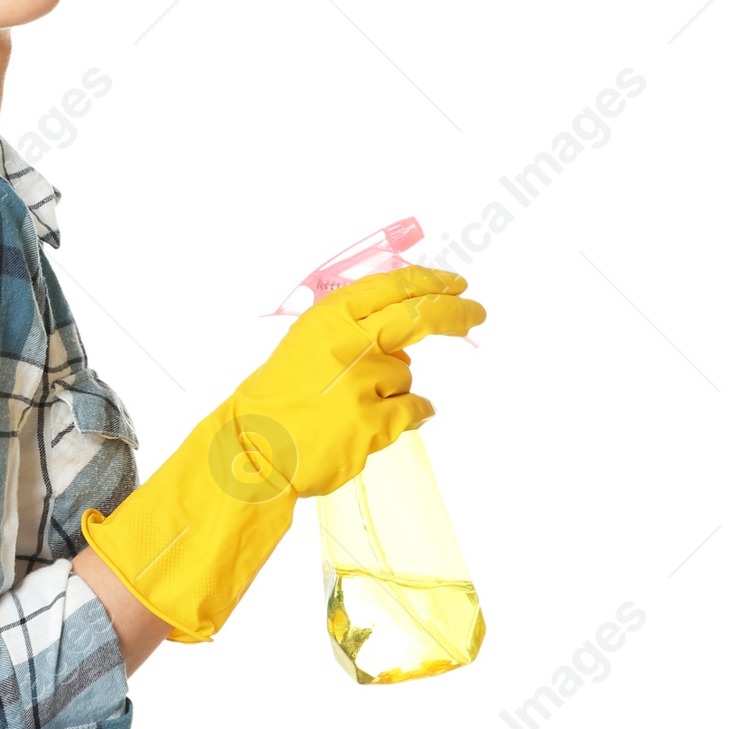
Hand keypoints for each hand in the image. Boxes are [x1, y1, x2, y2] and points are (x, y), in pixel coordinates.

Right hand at [80, 264, 486, 643]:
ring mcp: (362, 382)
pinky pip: (414, 409)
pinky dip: (414, 413)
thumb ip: (348, 331)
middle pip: (418, 317)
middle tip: (476, 314)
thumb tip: (399, 336)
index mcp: (328, 317)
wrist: (252, 446)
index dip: (429, 281)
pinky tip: (388, 421)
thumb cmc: (277, 397)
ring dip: (392, 390)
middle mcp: (348, 342)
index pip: (391, 286)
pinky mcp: (373, 421)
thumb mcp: (306, 344)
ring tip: (351, 407)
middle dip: (455, 313)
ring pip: (406, 376)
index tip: (456, 283)